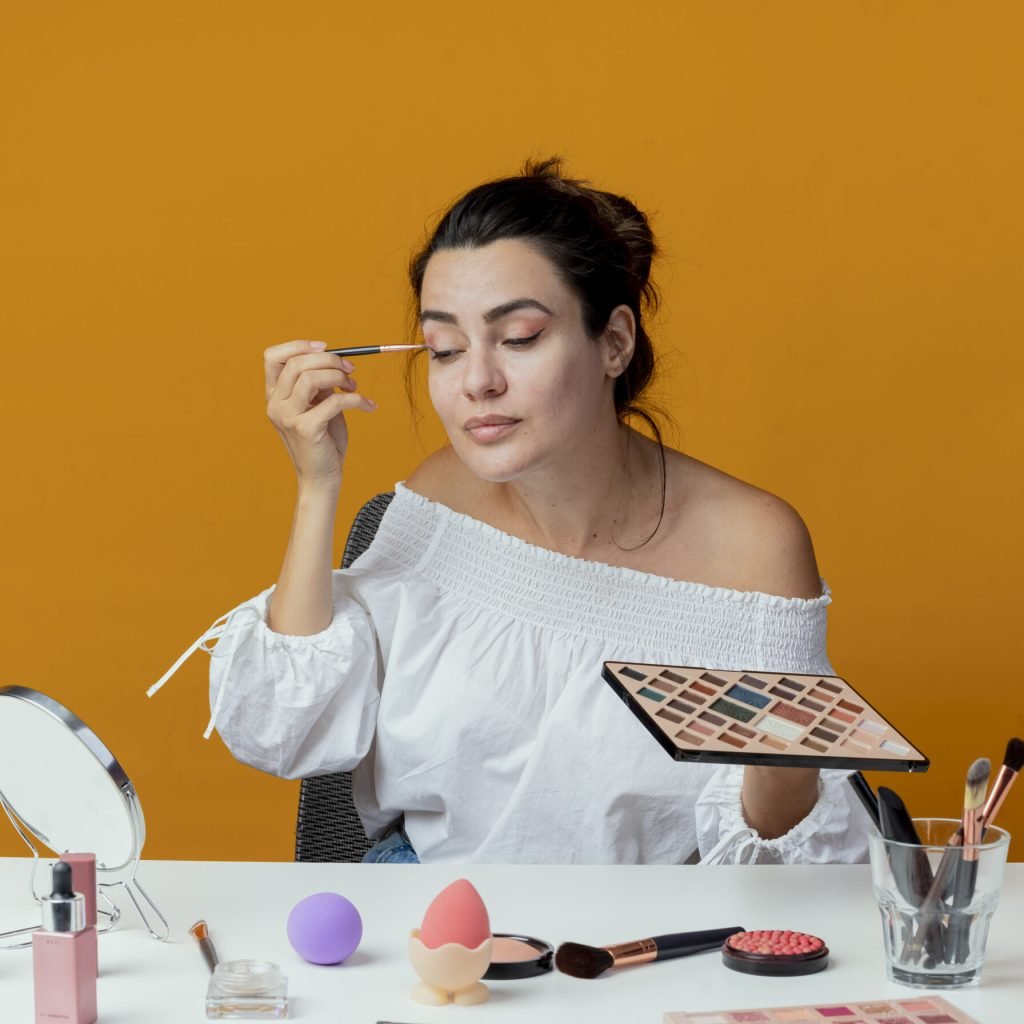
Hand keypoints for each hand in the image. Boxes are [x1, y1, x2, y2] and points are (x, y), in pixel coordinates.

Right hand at [264, 340, 376, 489]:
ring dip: (339, 376)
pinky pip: (334, 401)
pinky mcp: (306, 429)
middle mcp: (275, 404)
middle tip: (350, 369)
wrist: (323, 477)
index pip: (273, 357)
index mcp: (274, 395)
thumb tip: (334, 361)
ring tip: (354, 386)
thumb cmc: (323, 440)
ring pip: (311, 378)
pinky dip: (356, 399)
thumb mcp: (319, 405)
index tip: (326, 347)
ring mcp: (288, 417)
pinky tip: (367, 405)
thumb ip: (319, 384)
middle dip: (329, 359)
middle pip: (296, 363)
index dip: (298, 346)